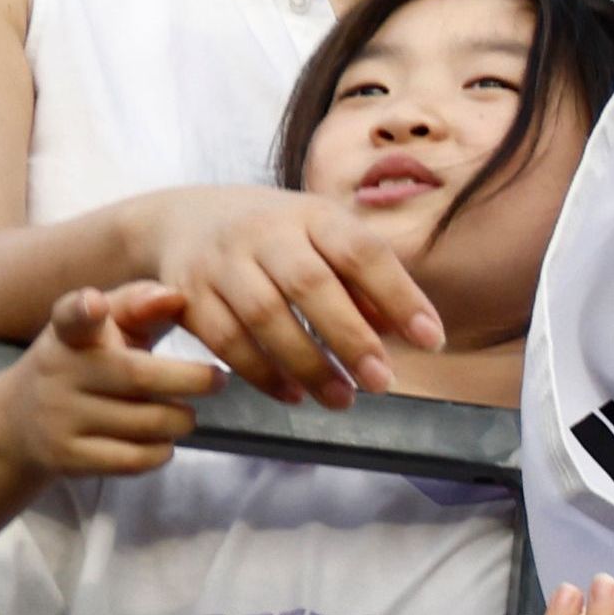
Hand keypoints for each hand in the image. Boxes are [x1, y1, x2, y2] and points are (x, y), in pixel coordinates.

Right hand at [0, 285, 217, 476]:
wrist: (21, 421)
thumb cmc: (88, 362)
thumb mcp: (107, 326)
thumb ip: (139, 304)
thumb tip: (173, 296)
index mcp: (69, 335)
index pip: (71, 317)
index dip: (83, 310)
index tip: (93, 303)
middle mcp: (58, 373)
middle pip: (140, 378)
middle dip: (193, 380)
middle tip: (217, 379)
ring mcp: (58, 417)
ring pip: (148, 423)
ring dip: (181, 419)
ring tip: (181, 413)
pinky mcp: (66, 457)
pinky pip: (135, 459)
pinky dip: (162, 451)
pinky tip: (161, 440)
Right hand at [125, 185, 442, 405]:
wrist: (182, 220)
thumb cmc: (279, 239)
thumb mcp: (325, 240)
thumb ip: (366, 282)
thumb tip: (407, 330)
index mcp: (313, 215)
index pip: (361, 251)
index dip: (399, 296)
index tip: (431, 340)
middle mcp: (264, 232)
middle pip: (309, 284)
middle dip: (350, 338)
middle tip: (381, 382)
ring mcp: (220, 261)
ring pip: (263, 316)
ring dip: (306, 364)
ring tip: (342, 399)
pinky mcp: (186, 293)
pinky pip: (224, 339)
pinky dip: (261, 373)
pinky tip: (293, 394)